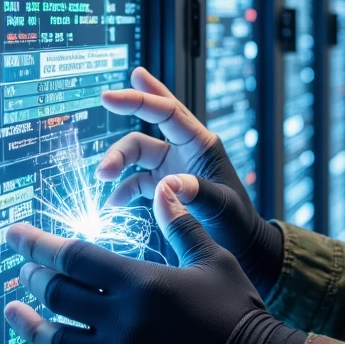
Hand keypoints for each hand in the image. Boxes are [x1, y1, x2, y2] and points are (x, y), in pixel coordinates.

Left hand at [3, 179, 264, 343]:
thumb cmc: (237, 311)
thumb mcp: (213, 260)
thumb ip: (180, 226)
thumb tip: (163, 189)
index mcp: (142, 282)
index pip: (73, 257)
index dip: (37, 243)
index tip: (13, 234)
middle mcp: (123, 321)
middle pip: (56, 294)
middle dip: (33, 276)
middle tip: (24, 269)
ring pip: (55, 341)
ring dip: (31, 323)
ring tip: (15, 312)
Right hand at [97, 66, 282, 292]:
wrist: (242, 246)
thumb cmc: (239, 223)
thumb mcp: (223, 207)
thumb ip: (198, 192)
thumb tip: (167, 182)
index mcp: (202, 144)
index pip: (168, 112)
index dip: (140, 100)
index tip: (112, 96)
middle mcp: (184, 150)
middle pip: (148, 125)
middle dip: (127, 114)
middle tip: (103, 102)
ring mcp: (171, 167)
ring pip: (137, 153)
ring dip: (118, 161)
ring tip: (103, 176)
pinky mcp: (162, 187)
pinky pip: (135, 181)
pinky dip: (122, 190)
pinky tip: (112, 202)